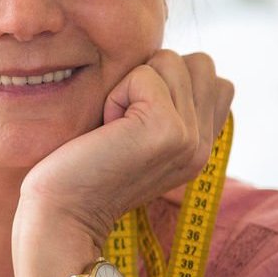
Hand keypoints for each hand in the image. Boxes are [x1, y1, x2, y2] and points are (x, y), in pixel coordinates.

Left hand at [15, 50, 232, 272]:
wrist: (62, 215)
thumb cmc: (84, 169)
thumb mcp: (139, 135)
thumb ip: (169, 105)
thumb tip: (170, 61)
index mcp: (203, 146)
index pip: (215, 79)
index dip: (171, 84)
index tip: (137, 121)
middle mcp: (205, 144)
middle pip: (199, 63)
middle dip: (155, 77)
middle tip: (124, 122)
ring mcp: (191, 138)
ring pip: (171, 61)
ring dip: (132, 85)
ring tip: (115, 127)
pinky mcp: (169, 130)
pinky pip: (145, 74)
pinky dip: (118, 94)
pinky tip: (107, 129)